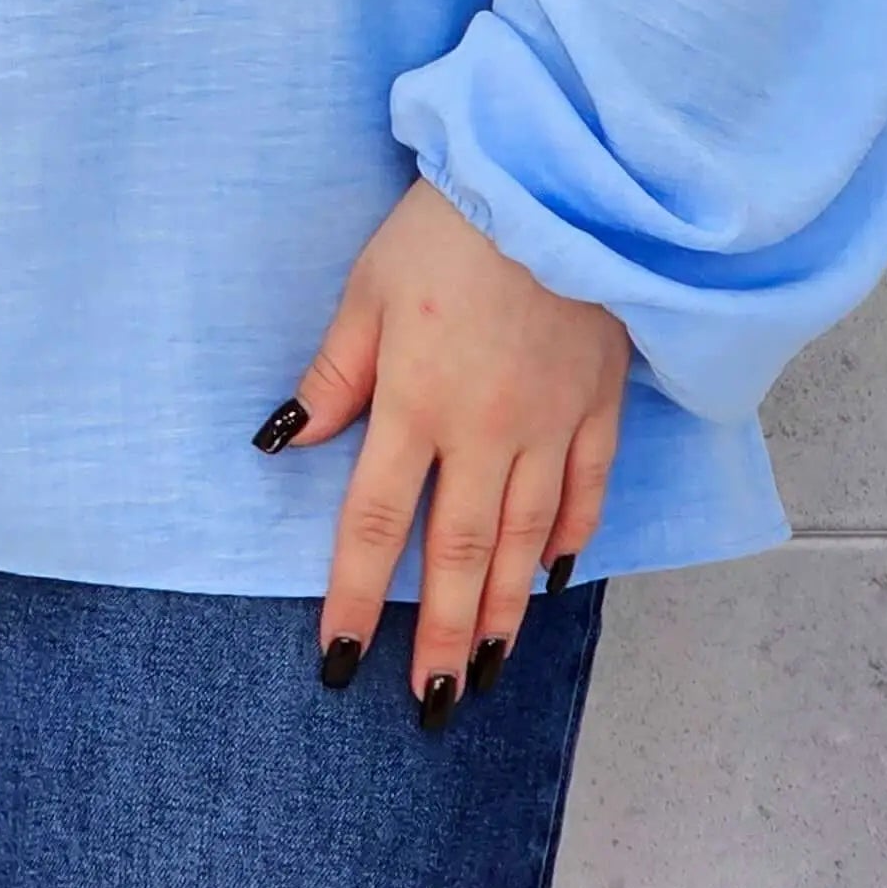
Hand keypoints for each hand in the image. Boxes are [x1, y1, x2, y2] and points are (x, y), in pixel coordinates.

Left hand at [257, 174, 629, 721]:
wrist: (554, 184)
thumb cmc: (443, 229)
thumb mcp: (366, 289)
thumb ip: (335, 373)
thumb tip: (287, 442)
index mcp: (416, 402)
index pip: (377, 522)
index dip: (357, 597)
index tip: (341, 660)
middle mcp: (486, 430)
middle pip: (460, 553)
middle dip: (443, 636)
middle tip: (432, 702)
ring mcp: (551, 423)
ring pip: (527, 539)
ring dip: (506, 611)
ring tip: (490, 668)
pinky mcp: (599, 402)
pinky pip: (588, 489)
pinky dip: (572, 538)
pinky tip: (556, 576)